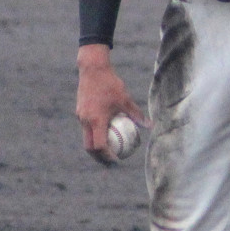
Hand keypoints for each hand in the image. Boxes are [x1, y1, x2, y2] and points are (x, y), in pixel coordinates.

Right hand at [76, 44, 147, 164]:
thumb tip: (149, 125)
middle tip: (110, 162)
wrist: (92, 68)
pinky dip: (94, 134)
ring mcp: (80, 116)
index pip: (100, 145)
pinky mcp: (79, 111)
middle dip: (99, 157)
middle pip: (89, 147)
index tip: (117, 159)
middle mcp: (86, 121)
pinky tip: (103, 131)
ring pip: (86, 137)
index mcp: (96, 120)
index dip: (107, 155)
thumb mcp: (126, 99)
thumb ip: (136, 114)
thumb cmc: (110, 83)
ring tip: (107, 150)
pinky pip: (85, 127)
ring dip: (95, 146)